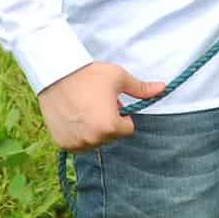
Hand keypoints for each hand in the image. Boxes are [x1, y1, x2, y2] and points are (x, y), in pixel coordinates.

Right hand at [38, 62, 164, 152]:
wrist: (55, 73)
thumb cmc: (89, 74)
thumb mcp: (118, 78)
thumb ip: (141, 88)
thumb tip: (163, 88)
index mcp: (110, 126)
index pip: (127, 128)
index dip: (121, 114)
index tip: (110, 101)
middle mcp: (93, 140)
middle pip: (111, 136)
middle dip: (107, 123)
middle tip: (95, 103)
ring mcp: (76, 144)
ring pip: (95, 141)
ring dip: (93, 130)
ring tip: (83, 108)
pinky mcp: (62, 144)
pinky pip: (78, 144)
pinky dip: (77, 134)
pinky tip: (72, 116)